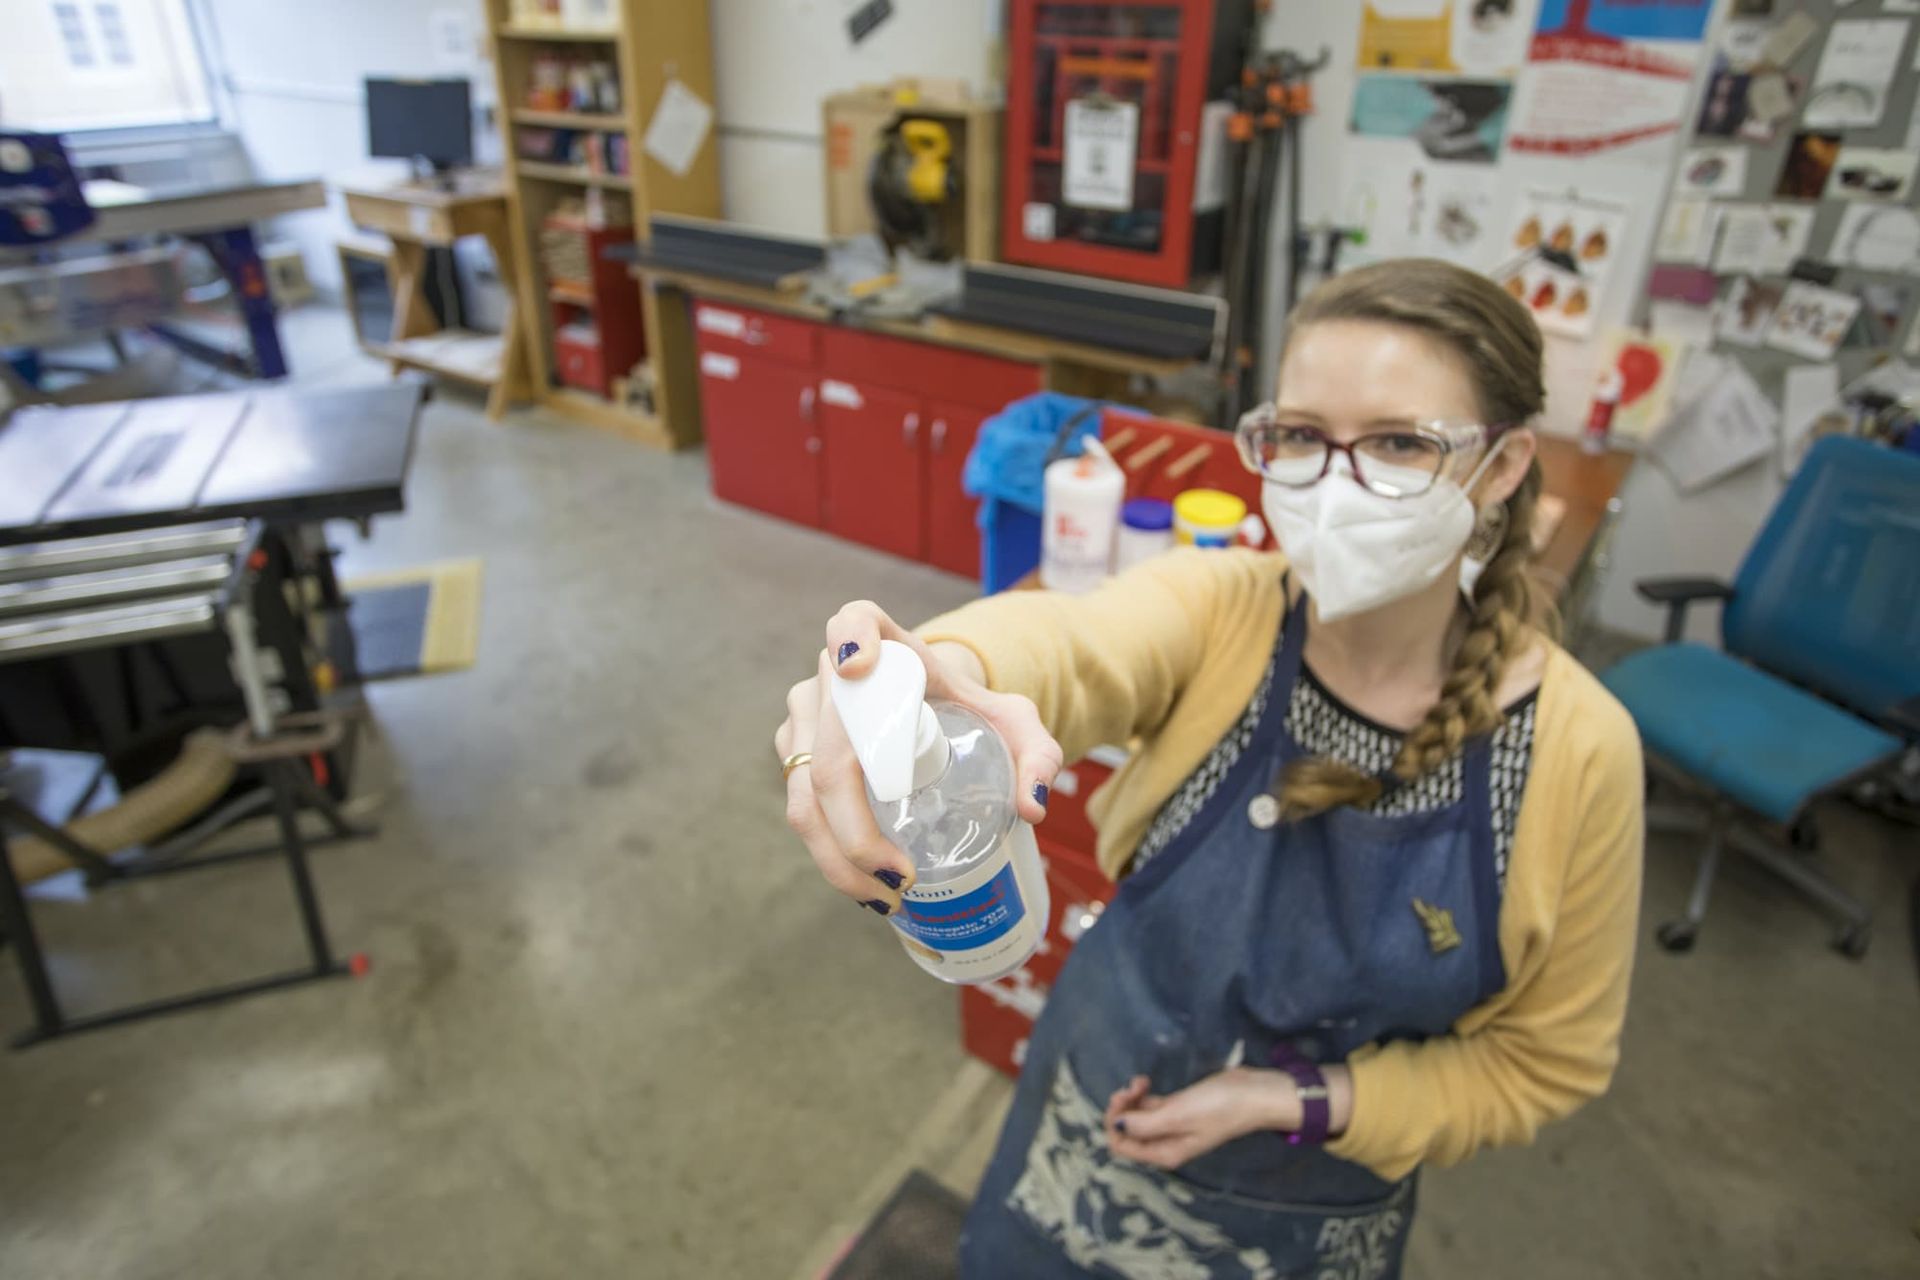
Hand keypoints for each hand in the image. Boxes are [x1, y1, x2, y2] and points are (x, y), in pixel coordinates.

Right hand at [774, 601, 1062, 914]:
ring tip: (885, 896)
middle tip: (901, 877)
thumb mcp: (1015, 723)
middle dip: (855, 831)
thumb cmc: (971, 710)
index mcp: (887, 645)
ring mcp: (807, 714)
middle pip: (830, 753)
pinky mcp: (795, 749)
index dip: (851, 637)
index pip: (856, 619)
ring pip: (805, 792)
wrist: (933, 712)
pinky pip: (801, 805)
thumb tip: (1031, 808)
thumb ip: (1037, 753)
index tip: (862, 668)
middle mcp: (834, 676)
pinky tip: (863, 883)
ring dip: (836, 856)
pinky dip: (827, 852)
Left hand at [1104, 1069, 1298, 1169]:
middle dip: (1122, 1108)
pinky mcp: (1178, 1108)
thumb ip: (1144, 1124)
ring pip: (1137, 1116)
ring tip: (1141, 1081)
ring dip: (1132, 1098)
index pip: (1122, 1146)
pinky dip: (1143, 1094)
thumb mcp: (1178, 1116)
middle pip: (1127, 1130)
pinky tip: (1146, 1081)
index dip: (1114, 1123)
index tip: (1122, 1100)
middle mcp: (1165, 1143)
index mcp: (1163, 1153)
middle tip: (1131, 1087)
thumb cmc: (1218, 1108)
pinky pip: (1150, 1106)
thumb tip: (1118, 1125)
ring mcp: (1171, 1125)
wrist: (1253, 1094)